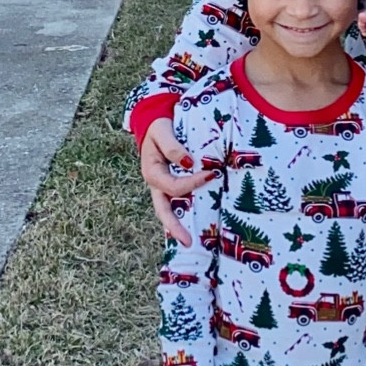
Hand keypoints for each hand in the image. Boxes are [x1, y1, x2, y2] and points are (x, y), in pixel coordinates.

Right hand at [141, 118, 208, 245]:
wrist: (155, 123)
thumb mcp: (162, 131)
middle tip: (188, 242)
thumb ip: (172, 147)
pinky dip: (186, 214)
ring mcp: (163, 187)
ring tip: (192, 242)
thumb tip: (188, 162)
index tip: (212, 174)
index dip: (193, 183)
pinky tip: (198, 226)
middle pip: (164, 211)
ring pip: (170, 211)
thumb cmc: (158, 127)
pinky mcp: (171, 185)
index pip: (174, 186)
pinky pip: (178, 203)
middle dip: (175, 228)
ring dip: (180, 226)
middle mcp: (157, 184)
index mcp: (152, 173)